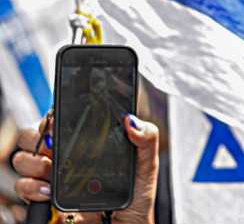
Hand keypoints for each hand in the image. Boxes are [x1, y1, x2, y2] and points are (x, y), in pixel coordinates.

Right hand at [13, 114, 158, 223]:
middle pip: (32, 136)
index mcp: (86, 142)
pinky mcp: (44, 198)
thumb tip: (131, 120)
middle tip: (53, 147)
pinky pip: (24, 187)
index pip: (60, 120)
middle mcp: (65, 156)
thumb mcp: (147, 163)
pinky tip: (49, 191)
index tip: (58, 122)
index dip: (53, 117)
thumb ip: (146, 137)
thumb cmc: (136, 196)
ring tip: (53, 172)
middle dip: (36, 138)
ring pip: (23, 159)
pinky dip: (32, 187)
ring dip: (34, 163)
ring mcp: (52, 176)